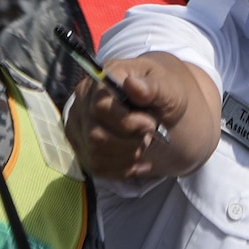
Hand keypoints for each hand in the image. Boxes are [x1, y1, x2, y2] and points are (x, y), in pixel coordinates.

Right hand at [65, 56, 193, 180]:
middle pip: (95, 135)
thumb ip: (153, 87)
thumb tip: (132, 85)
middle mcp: (83, 101)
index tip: (150, 125)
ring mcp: (80, 125)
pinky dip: (124, 169)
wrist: (161, 107)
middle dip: (129, 141)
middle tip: (150, 134)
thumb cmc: (163, 93)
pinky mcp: (83, 146)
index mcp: (101, 79)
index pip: (100, 107)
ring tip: (144, 143)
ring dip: (128, 155)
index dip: (126, 122)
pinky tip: (140, 161)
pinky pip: (97, 166)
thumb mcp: (169, 88)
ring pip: (95, 153)